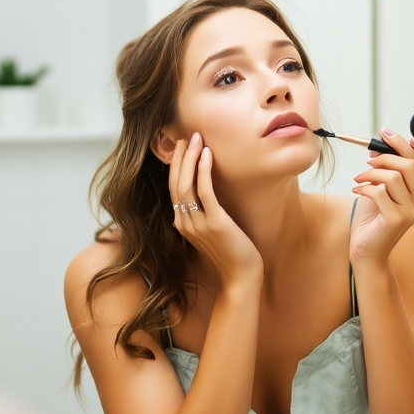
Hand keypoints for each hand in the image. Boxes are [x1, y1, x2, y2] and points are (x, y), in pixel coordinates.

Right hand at [169, 133, 263, 287]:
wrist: (240, 277)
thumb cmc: (232, 252)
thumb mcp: (212, 230)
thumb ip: (205, 213)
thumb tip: (208, 192)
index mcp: (181, 223)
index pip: (173, 188)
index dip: (176, 165)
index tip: (183, 146)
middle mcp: (184, 222)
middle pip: (175, 182)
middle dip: (180, 157)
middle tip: (188, 136)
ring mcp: (197, 223)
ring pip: (185, 184)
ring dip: (190, 158)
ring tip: (197, 139)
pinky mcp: (214, 223)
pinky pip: (205, 192)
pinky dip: (203, 171)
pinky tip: (208, 155)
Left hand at [350, 127, 413, 267]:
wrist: (366, 251)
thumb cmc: (373, 220)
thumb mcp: (380, 189)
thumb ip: (384, 170)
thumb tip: (377, 147)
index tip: (403, 137)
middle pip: (412, 164)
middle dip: (388, 153)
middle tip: (369, 156)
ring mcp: (411, 211)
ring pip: (394, 176)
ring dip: (371, 172)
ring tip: (359, 177)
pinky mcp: (396, 219)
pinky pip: (380, 192)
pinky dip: (364, 186)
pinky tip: (357, 189)